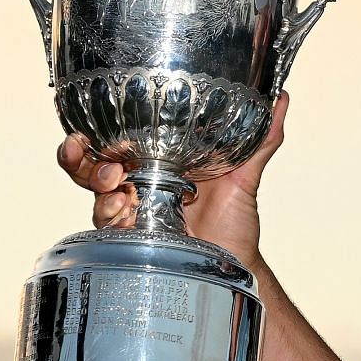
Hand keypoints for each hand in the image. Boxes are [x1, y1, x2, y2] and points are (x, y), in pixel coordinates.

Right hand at [55, 92, 288, 265]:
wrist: (236, 263)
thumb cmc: (235, 221)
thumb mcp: (246, 175)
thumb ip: (261, 139)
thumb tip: (281, 97)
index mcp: (159, 163)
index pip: (117, 139)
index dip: (96, 130)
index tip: (87, 124)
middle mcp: (139, 185)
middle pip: (93, 165)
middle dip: (79, 156)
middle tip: (82, 149)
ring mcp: (134, 213)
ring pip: (95, 194)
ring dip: (95, 184)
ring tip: (112, 184)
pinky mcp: (133, 240)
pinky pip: (109, 227)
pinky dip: (111, 217)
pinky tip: (123, 213)